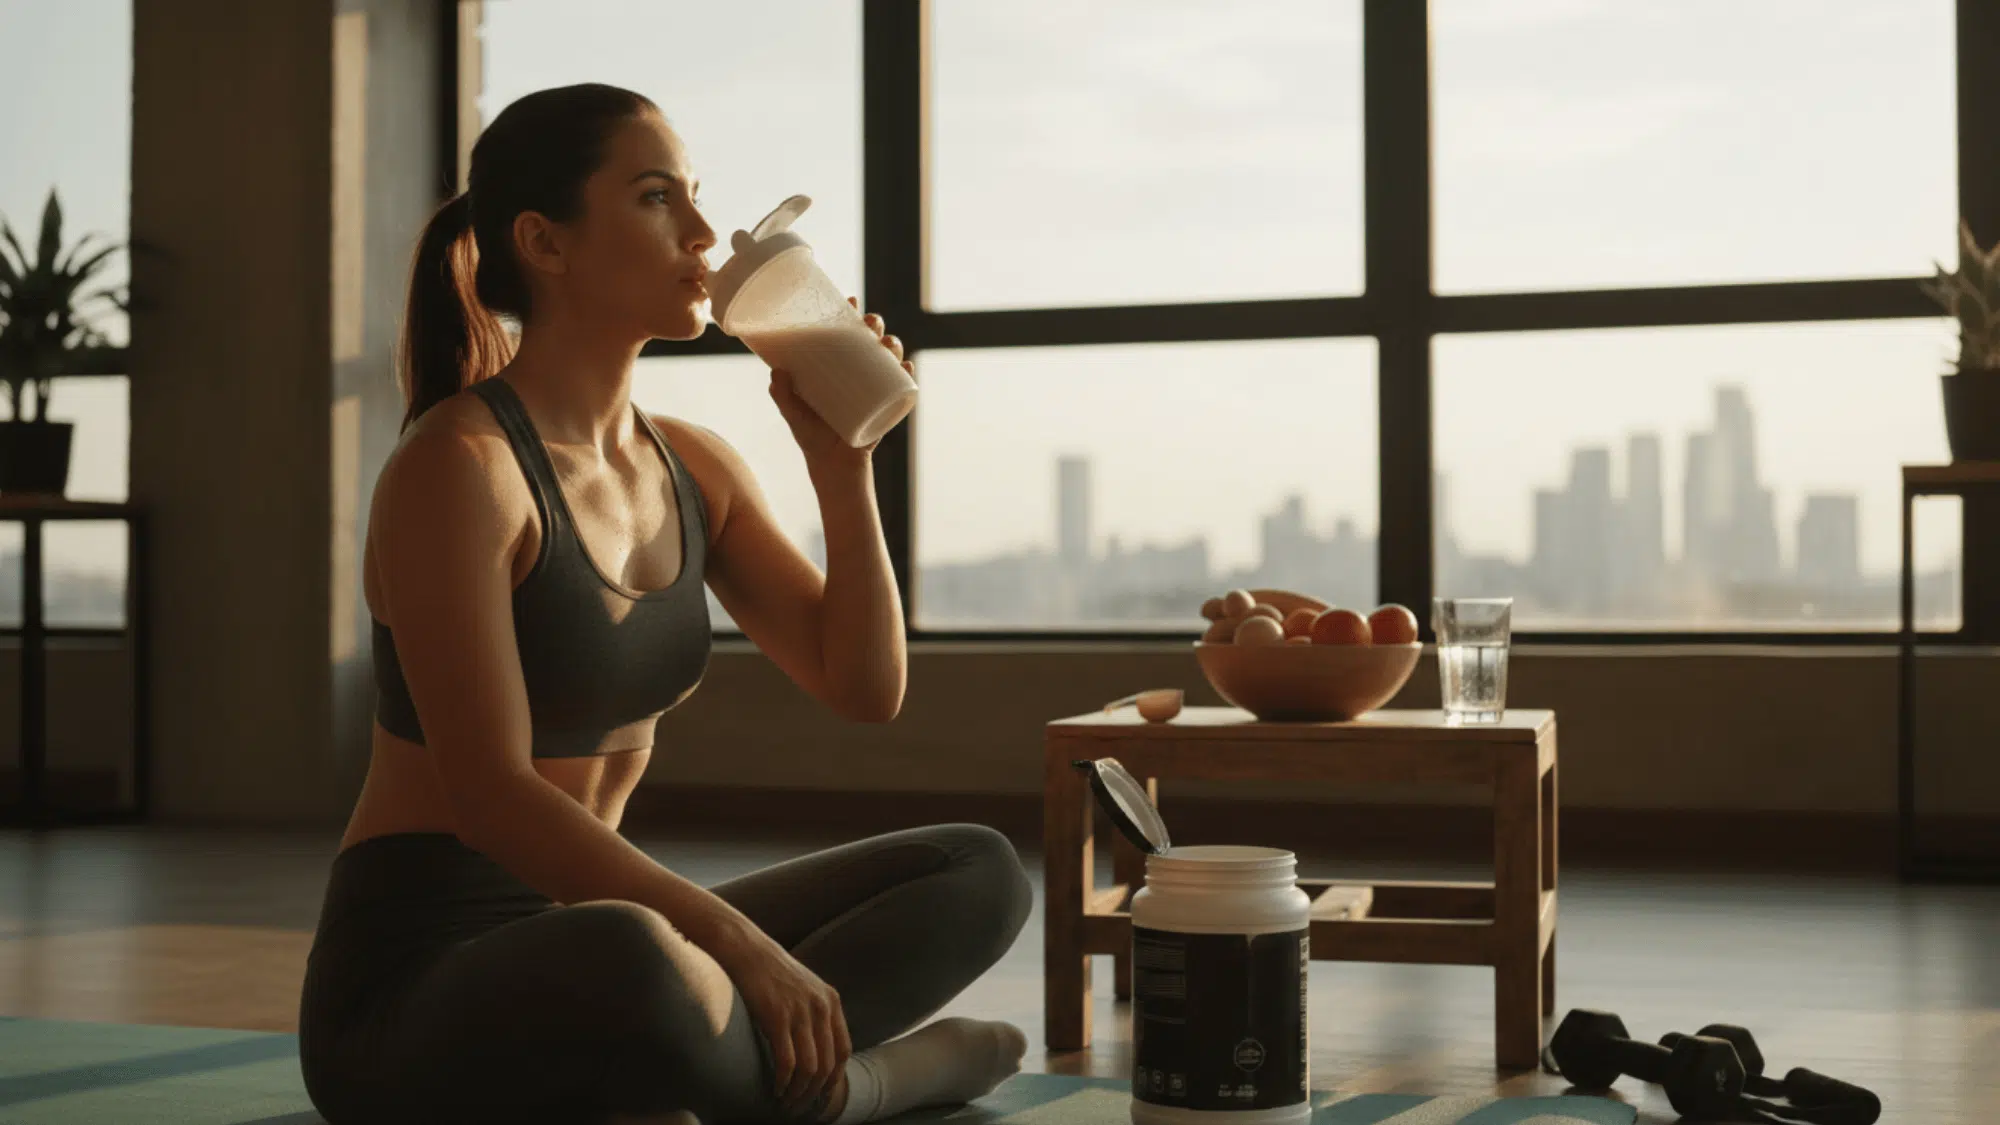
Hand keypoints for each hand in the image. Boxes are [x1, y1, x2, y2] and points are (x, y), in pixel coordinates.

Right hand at [721, 932, 851, 1116]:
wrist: (744, 947)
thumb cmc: (768, 970)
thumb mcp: (804, 987)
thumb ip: (815, 1012)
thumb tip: (816, 1046)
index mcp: (830, 1001)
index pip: (843, 1050)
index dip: (835, 1078)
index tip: (822, 1095)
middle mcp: (821, 1007)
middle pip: (828, 1064)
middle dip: (815, 1093)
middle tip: (800, 1108)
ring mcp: (800, 1011)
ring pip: (810, 1068)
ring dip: (799, 1093)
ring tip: (787, 1103)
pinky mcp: (776, 1016)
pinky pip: (787, 1061)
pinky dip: (784, 1082)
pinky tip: (776, 1089)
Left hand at [767, 297, 910, 471]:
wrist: (832, 466)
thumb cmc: (811, 435)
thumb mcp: (793, 413)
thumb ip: (782, 394)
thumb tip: (777, 372)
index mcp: (837, 367)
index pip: (846, 333)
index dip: (850, 314)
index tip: (850, 300)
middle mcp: (859, 373)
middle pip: (871, 340)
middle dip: (875, 325)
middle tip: (869, 324)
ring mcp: (875, 389)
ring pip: (889, 359)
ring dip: (894, 345)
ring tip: (887, 345)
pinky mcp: (886, 407)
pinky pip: (903, 387)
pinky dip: (908, 375)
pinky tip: (906, 366)